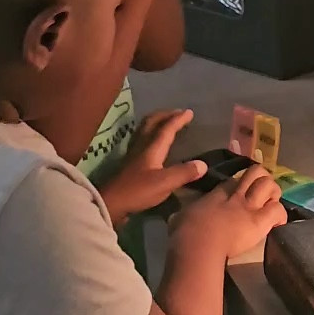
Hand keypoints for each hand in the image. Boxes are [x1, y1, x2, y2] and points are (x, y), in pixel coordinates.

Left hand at [99, 110, 206, 226]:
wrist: (111, 202)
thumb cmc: (138, 191)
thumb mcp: (165, 183)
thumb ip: (184, 172)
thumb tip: (203, 164)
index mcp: (152, 147)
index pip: (167, 128)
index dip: (178, 119)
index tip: (189, 112)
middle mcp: (142, 145)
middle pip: (151, 122)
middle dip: (165, 115)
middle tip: (177, 113)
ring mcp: (133, 153)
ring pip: (144, 129)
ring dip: (156, 122)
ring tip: (165, 122)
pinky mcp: (128, 162)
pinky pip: (140, 139)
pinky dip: (149, 133)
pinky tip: (151, 142)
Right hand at [171, 165, 285, 258]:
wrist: (198, 246)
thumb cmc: (185, 234)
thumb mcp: (180, 217)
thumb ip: (184, 214)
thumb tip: (177, 218)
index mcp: (216, 193)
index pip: (234, 179)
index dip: (241, 182)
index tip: (242, 191)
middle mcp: (236, 195)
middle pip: (256, 172)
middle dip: (262, 180)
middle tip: (262, 195)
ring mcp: (249, 206)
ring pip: (270, 185)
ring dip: (274, 194)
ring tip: (271, 206)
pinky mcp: (260, 221)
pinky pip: (278, 210)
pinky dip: (281, 215)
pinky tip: (277, 223)